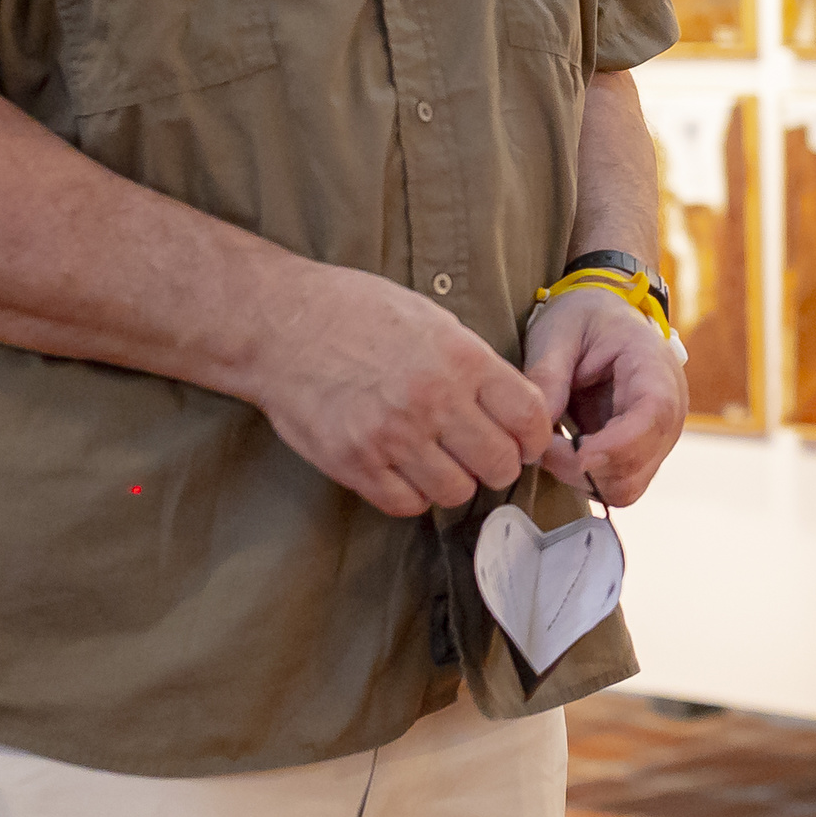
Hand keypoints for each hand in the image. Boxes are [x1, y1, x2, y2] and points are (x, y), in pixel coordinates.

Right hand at [247, 264, 558, 517]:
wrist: (280, 324)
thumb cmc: (356, 312)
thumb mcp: (432, 320)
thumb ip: (475, 365)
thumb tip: (514, 406)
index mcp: (461, 360)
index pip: (530, 418)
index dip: (535, 436)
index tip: (526, 440)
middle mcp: (432, 401)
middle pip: (500, 464)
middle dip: (499, 463)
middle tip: (483, 454)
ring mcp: (392, 437)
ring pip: (457, 491)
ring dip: (456, 481)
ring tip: (440, 460)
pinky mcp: (355, 464)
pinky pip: (407, 504)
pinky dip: (413, 493)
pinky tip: (406, 470)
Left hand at [520, 287, 687, 509]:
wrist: (605, 314)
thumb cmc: (585, 317)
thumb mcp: (558, 331)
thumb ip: (547, 377)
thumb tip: (535, 431)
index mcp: (654, 368)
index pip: (653, 417)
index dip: (616, 445)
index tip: (574, 453)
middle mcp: (668, 409)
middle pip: (638, 465)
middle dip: (585, 468)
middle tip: (543, 446)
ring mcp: (657, 436)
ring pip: (628, 486)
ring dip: (584, 479)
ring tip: (552, 447)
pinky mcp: (641, 452)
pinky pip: (619, 485)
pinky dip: (588, 479)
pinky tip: (566, 452)